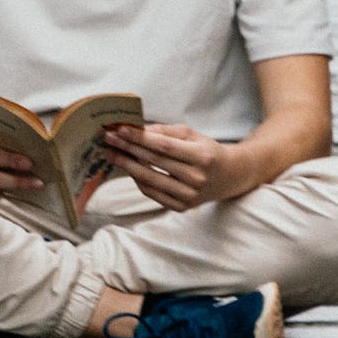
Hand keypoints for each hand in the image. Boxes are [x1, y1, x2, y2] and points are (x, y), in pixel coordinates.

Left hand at [102, 123, 242, 209]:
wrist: (229, 176)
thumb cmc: (206, 150)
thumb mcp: (191, 134)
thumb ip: (164, 131)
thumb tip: (136, 129)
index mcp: (201, 156)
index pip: (163, 146)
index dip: (139, 138)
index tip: (119, 129)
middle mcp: (196, 178)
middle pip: (153, 162)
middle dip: (127, 149)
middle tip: (107, 139)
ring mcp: (189, 196)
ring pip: (150, 180)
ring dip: (127, 166)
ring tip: (111, 153)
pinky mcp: (182, 207)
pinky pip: (152, 193)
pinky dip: (138, 180)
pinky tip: (129, 168)